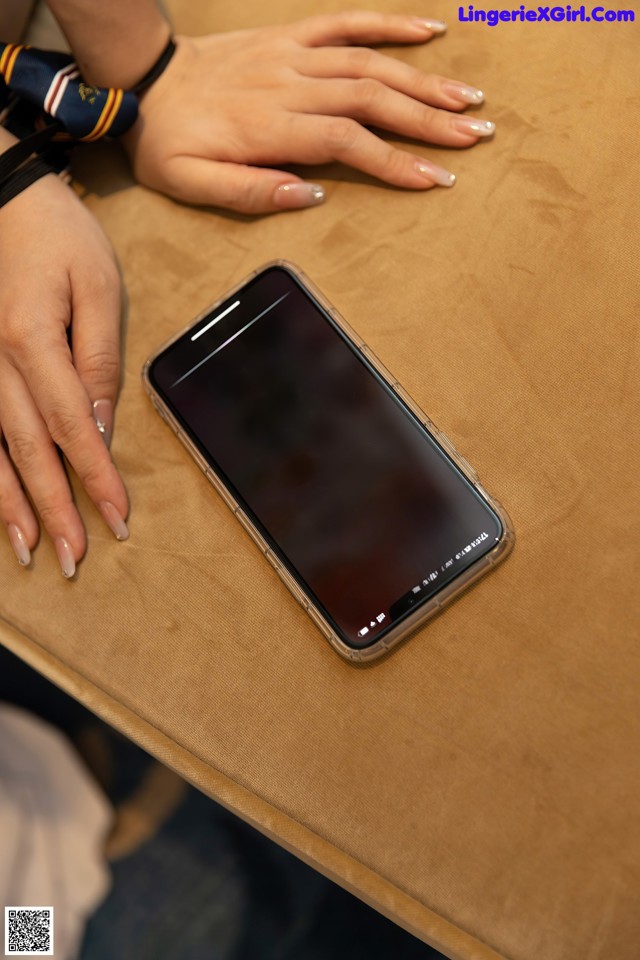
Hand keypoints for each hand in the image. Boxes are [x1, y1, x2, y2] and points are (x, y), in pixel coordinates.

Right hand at [0, 174, 128, 575]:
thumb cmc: (55, 233)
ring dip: (10, 505)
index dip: (95, 478)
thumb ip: (98, 358)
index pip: (71, 428)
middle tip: (73, 559)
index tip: (116, 519)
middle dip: (53, 509)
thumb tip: (98, 424)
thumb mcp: (96, 286)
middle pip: (27, 450)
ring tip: (27, 551)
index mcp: (32, 341)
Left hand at [123, 11, 494, 214]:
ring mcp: (294, 55)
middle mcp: (291, 85)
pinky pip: (345, 23)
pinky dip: (389, 24)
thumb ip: (250, 192)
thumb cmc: (170, 142)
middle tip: (475, 137)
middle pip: (372, 98)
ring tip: (468, 100)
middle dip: (429, 120)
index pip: (348, 142)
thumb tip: (313, 195)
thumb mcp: (192, 183)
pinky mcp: (291, 37)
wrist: (145, 82)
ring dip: (423, 80)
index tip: (435, 179)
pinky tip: (429, 31)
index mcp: (271, 127)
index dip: (395, 161)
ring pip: (369, 62)